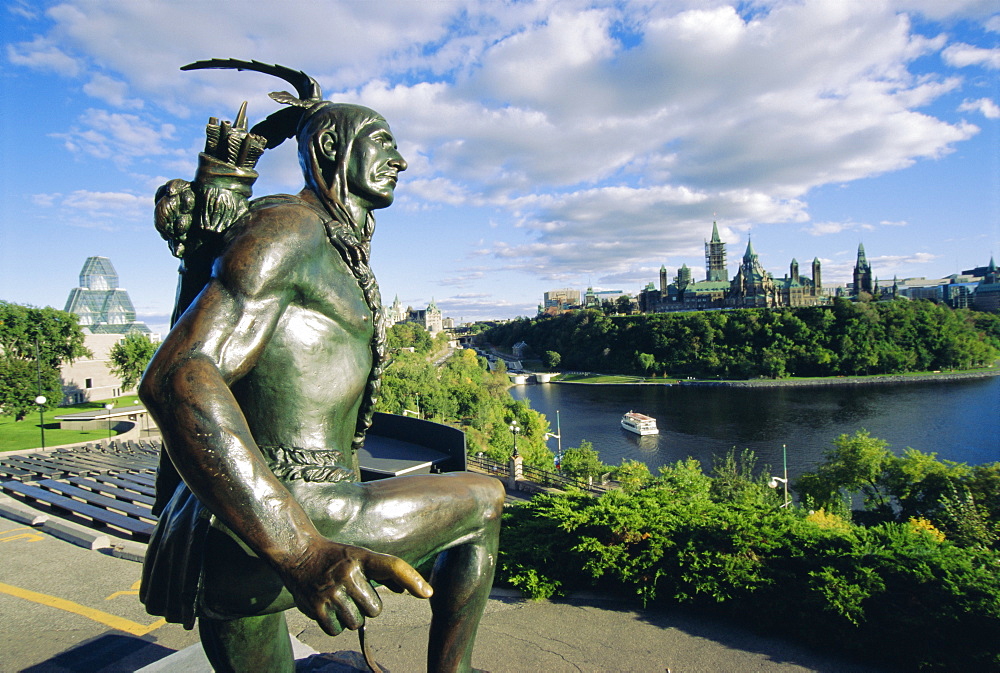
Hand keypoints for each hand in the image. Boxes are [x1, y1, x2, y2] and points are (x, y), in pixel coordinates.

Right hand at [281, 539, 432, 635]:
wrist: (298, 553)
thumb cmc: (337, 558)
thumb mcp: (361, 557)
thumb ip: (387, 573)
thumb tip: (414, 592)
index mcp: (362, 558)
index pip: (393, 566)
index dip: (412, 579)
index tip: (428, 593)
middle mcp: (348, 573)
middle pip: (375, 610)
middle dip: (365, 606)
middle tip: (351, 593)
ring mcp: (331, 591)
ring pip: (356, 623)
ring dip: (349, 617)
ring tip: (338, 599)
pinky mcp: (316, 607)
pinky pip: (336, 630)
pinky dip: (333, 625)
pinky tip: (327, 608)